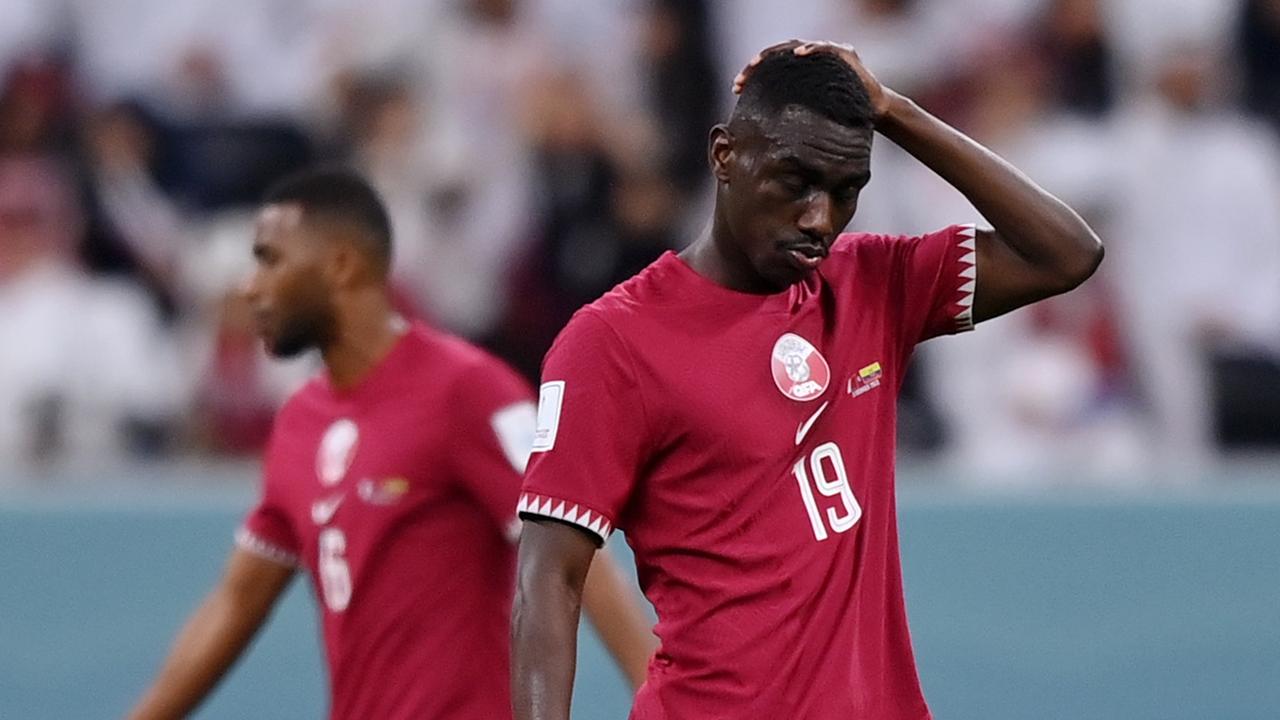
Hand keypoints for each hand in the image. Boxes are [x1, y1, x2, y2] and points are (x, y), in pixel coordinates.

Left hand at [731, 40, 894, 123]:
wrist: (873, 112)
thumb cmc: (840, 115)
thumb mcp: (808, 116)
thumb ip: (789, 116)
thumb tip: (760, 135)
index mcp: (799, 72)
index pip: (770, 69)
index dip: (752, 76)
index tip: (735, 88)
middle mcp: (810, 58)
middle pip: (777, 56)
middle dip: (756, 66)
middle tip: (740, 78)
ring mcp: (827, 53)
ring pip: (795, 46)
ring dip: (775, 55)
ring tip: (757, 62)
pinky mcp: (845, 53)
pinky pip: (825, 47)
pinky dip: (810, 48)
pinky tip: (798, 54)